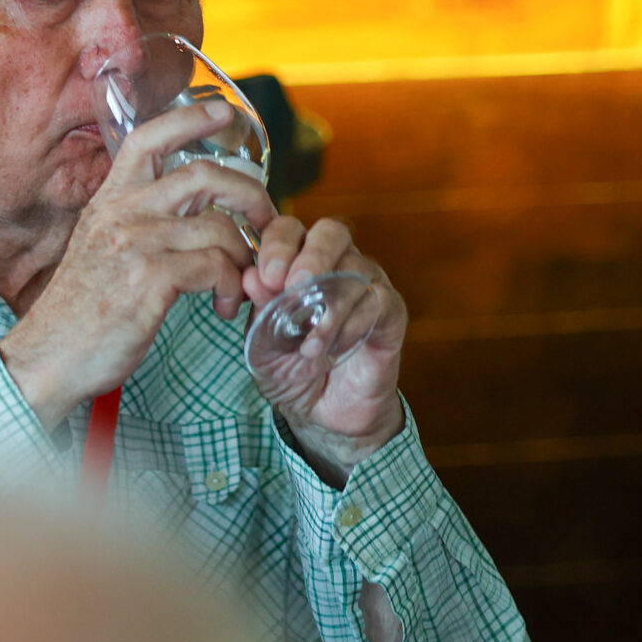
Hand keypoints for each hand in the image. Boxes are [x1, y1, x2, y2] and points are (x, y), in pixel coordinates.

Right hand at [0, 100, 281, 426]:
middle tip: (267, 220)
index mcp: (108, 200)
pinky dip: (233, 286)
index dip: (190, 118)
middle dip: (249, 194)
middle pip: (203, 174)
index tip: (225, 113)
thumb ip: (134, 222)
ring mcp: (135, 243)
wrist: (49, 357)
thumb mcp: (99, 249)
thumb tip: (185, 210)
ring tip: (242, 284)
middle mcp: (121, 212)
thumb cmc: (81, 312)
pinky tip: (224, 306)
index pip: (148, 138)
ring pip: (219, 226)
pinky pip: (217, 266)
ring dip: (245, 256)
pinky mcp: (150, 279)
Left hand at [241, 216, 407, 476]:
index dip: (278, 244)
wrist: (323, 413)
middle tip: (294, 285)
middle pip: (332, 231)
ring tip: (310, 346)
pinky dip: (352, 324)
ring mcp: (366, 285)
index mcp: (297, 262)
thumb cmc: (290, 369)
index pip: (289, 228)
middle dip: (311, 255)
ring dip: (329, 305)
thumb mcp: (263, 344)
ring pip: (356, 268)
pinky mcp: (391, 312)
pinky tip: (334, 349)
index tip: (266, 277)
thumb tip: (250, 276)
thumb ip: (258, 311)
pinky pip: (378, 300)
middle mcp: (335, 264)